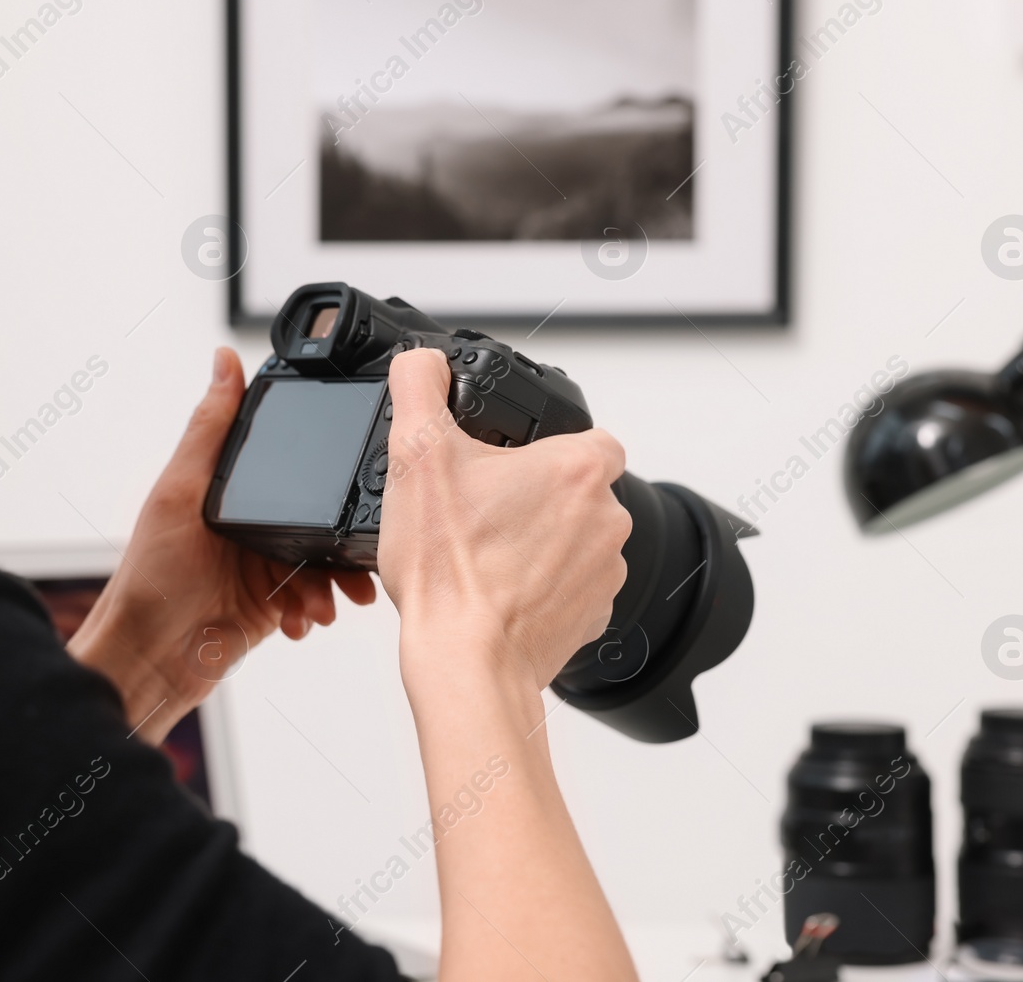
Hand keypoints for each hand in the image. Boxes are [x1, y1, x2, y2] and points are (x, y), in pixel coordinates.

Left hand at [67, 348, 376, 741]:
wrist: (148, 663)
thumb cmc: (147, 582)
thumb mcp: (179, 494)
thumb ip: (210, 429)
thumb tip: (223, 360)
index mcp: (226, 489)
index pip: (285, 461)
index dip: (320, 463)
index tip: (351, 466)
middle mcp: (249, 522)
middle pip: (316, 513)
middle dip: (341, 536)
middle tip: (359, 551)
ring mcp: (263, 565)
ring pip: (323, 559)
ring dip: (333, 582)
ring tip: (329, 600)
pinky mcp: (272, 604)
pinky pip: (313, 598)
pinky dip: (314, 610)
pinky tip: (302, 620)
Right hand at [376, 348, 630, 697]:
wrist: (465, 660)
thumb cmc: (449, 570)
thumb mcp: (415, 454)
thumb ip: (419, 386)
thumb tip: (423, 362)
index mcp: (577, 469)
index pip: (588, 435)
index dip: (546, 445)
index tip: (510, 463)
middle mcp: (607, 517)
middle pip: (578, 487)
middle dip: (537, 496)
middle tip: (484, 511)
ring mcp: (605, 571)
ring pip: (577, 537)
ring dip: (542, 541)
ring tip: (487, 554)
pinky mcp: (594, 615)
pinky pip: (573, 585)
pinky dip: (543, 586)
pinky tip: (500, 591)